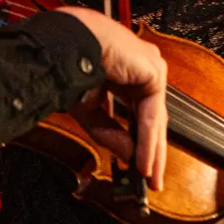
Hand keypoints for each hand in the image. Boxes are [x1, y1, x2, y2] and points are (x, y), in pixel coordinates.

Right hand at [54, 6, 167, 190]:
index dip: (140, 142)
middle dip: (152, 152)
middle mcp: (144, 70)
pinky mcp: (154, 72)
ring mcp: (151, 69)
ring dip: (151, 151)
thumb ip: (110, 133)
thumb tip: (130, 157)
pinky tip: (143, 161)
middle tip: (151, 179)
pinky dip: (147, 140)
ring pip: (155, 119)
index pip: (141, 113)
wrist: (68, 44)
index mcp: (129, 73)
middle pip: (153, 119)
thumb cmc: (70, 67)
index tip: (138, 168)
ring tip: (148, 177)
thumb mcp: (89, 110)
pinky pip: (151, 115)